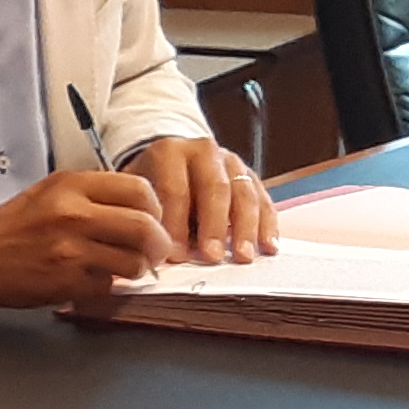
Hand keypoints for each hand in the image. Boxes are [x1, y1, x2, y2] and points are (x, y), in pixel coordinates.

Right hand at [0, 170, 177, 308]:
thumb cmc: (18, 224)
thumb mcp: (54, 190)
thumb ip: (96, 192)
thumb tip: (142, 207)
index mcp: (73, 186)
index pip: (140, 190)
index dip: (155, 209)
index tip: (152, 219)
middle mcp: (74, 214)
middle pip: (145, 227)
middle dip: (158, 244)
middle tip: (155, 251)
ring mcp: (71, 250)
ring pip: (134, 262)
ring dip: (137, 268)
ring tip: (125, 267)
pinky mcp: (67, 282)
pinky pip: (109, 285)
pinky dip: (108, 285)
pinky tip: (93, 277)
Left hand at [124, 135, 276, 264]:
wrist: (171, 161)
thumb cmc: (151, 184)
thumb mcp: (139, 193)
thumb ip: (147, 217)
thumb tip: (156, 254)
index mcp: (170, 152)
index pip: (175, 189)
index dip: (175, 223)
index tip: (176, 254)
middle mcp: (204, 151)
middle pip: (215, 188)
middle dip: (214, 226)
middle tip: (211, 257)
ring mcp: (231, 161)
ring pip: (244, 193)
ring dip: (246, 228)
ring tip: (243, 256)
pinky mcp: (251, 175)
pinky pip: (263, 199)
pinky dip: (268, 224)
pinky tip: (269, 246)